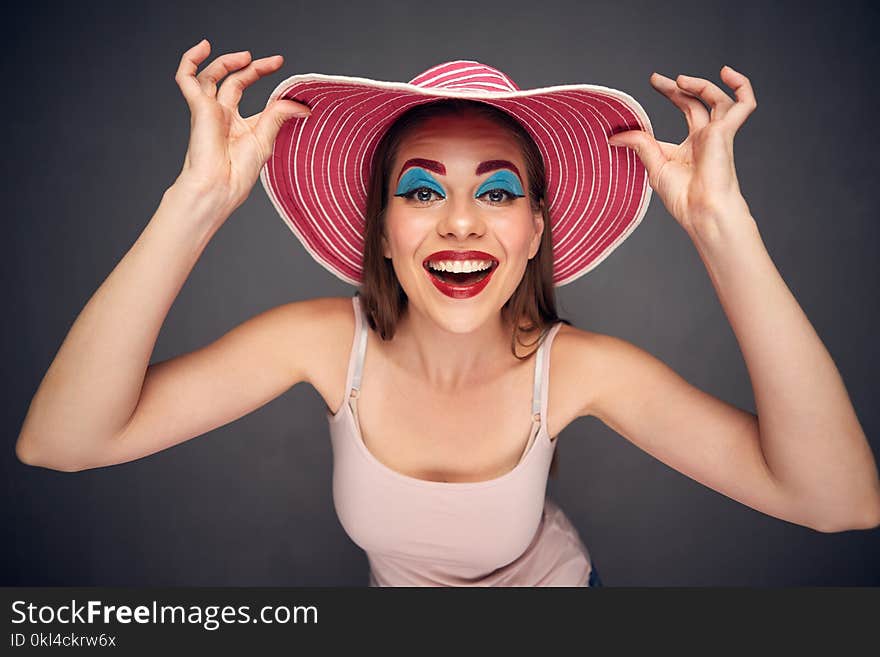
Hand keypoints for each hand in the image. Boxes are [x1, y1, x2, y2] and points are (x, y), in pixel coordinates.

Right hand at [172, 39, 310, 213]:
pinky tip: (202, 47)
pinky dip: (190, 60)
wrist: (220, 185)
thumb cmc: (239, 171)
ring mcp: (208, 110)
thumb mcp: (266, 138)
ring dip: (226, 61)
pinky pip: (186, 78)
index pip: (246, 89)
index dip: (260, 72)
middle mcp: (221, 114)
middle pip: (233, 80)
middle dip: (252, 67)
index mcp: (237, 122)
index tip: (279, 64)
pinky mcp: (197, 107)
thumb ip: (280, 115)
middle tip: (273, 61)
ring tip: (246, 56)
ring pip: (210, 76)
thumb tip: (302, 106)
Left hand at [608, 66, 756, 238]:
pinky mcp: (726, 132)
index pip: (684, 112)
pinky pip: (744, 104)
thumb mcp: (654, 166)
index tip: (652, 85)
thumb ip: (639, 145)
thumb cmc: (683, 198)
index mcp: (690, 146)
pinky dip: (742, 86)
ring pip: (718, 99)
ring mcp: (718, 134)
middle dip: (677, 87)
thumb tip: (614, 137)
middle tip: (656, 79)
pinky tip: (728, 73)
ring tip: (680, 80)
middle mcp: (706, 137)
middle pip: (695, 102)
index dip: (670, 95)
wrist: (701, 210)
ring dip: (700, 85)